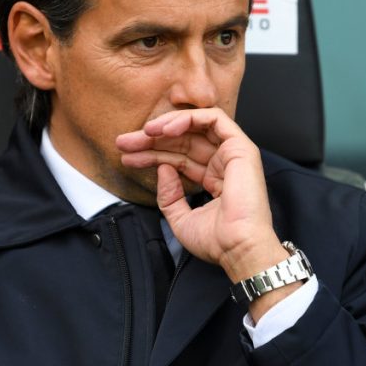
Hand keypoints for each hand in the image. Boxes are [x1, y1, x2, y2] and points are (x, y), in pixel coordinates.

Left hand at [116, 108, 287, 285]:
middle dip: (152, 140)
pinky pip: (214, 119)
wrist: (237, 247)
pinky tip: (165, 130)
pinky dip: (189, 119)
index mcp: (213, 180)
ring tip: (143, 133)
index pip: (178, 159)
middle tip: (124, 143)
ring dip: (167, 125)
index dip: (152, 155)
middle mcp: (223, 164)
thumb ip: (169, 195)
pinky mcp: (240, 146)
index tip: (128, 158)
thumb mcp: (180, 219)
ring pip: (196, 126)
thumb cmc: (217, 240)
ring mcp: (233, 154)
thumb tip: (163, 168)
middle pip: (183, 141)